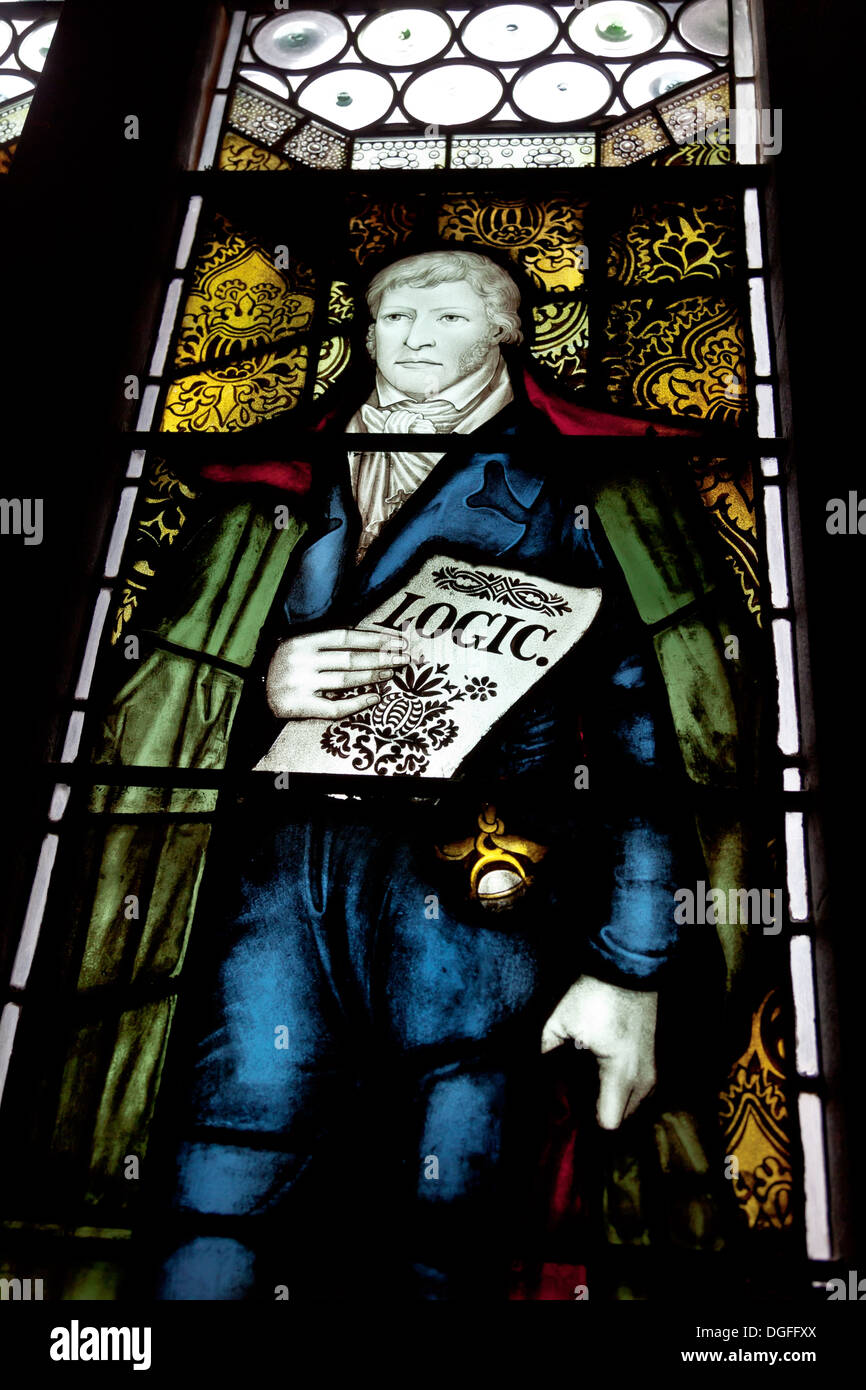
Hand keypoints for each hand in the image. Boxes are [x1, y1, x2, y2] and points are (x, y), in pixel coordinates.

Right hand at [266, 627, 408, 719]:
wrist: (255, 690)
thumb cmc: (286, 666)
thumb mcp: (301, 646)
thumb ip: (328, 643)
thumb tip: (371, 641)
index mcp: (303, 641)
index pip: (346, 637)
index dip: (375, 639)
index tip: (397, 641)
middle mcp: (302, 660)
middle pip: (351, 658)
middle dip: (382, 658)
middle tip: (403, 659)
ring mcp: (300, 684)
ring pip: (346, 681)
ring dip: (372, 677)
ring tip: (390, 674)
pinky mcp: (299, 706)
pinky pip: (334, 707)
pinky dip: (357, 703)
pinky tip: (374, 698)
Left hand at [540, 974, 657, 1129]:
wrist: (627, 968)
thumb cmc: (594, 995)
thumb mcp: (560, 1021)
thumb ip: (543, 1051)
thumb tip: (528, 1071)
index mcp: (621, 1074)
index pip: (608, 1123)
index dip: (586, 1120)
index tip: (568, 1108)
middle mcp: (643, 1079)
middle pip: (620, 1118)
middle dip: (597, 1112)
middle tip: (573, 1095)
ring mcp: (651, 1070)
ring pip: (631, 1105)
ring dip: (610, 1101)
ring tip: (586, 1082)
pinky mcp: (652, 1061)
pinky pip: (637, 1091)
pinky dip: (620, 1089)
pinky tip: (600, 1072)